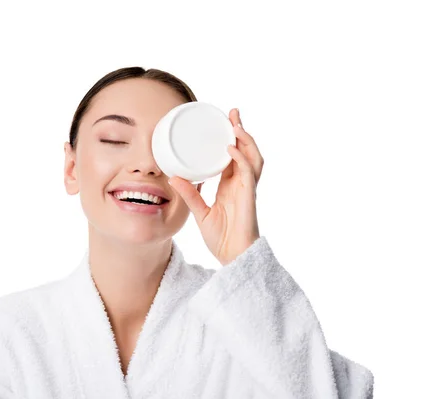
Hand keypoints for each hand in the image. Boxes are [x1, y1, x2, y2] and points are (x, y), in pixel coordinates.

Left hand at [168, 108, 263, 265]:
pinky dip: (240, 159)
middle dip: (241, 131)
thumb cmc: (220, 238)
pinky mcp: (249, 197)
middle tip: (233, 113)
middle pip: (246, 151)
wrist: (233, 257)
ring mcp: (248, 189)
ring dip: (245, 139)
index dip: (231, 139)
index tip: (224, 123)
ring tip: (235, 123)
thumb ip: (190, 194)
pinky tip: (231, 148)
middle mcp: (242, 184)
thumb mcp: (200, 212)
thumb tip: (173, 177)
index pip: (233, 156)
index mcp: (231, 186)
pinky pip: (248, 173)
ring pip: (253, 157)